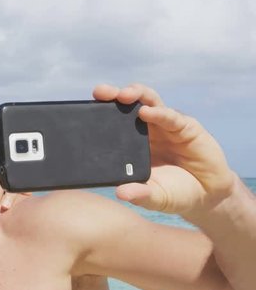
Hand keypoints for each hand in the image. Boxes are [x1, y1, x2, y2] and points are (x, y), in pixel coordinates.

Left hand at [93, 84, 235, 216]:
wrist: (207, 195)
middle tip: (100, 92)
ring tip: (124, 95)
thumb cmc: (175, 193)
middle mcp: (146, 129)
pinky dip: (159, 113)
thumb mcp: (155, 197)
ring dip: (136, 95)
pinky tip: (147, 112)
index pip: (112, 121)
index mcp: (131, 143)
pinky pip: (171, 117)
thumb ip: (140, 194)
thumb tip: (121, 193)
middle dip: (113, 95)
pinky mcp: (186, 127)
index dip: (99, 112)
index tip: (82, 109)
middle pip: (127, 105)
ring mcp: (166, 126)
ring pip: (148, 102)